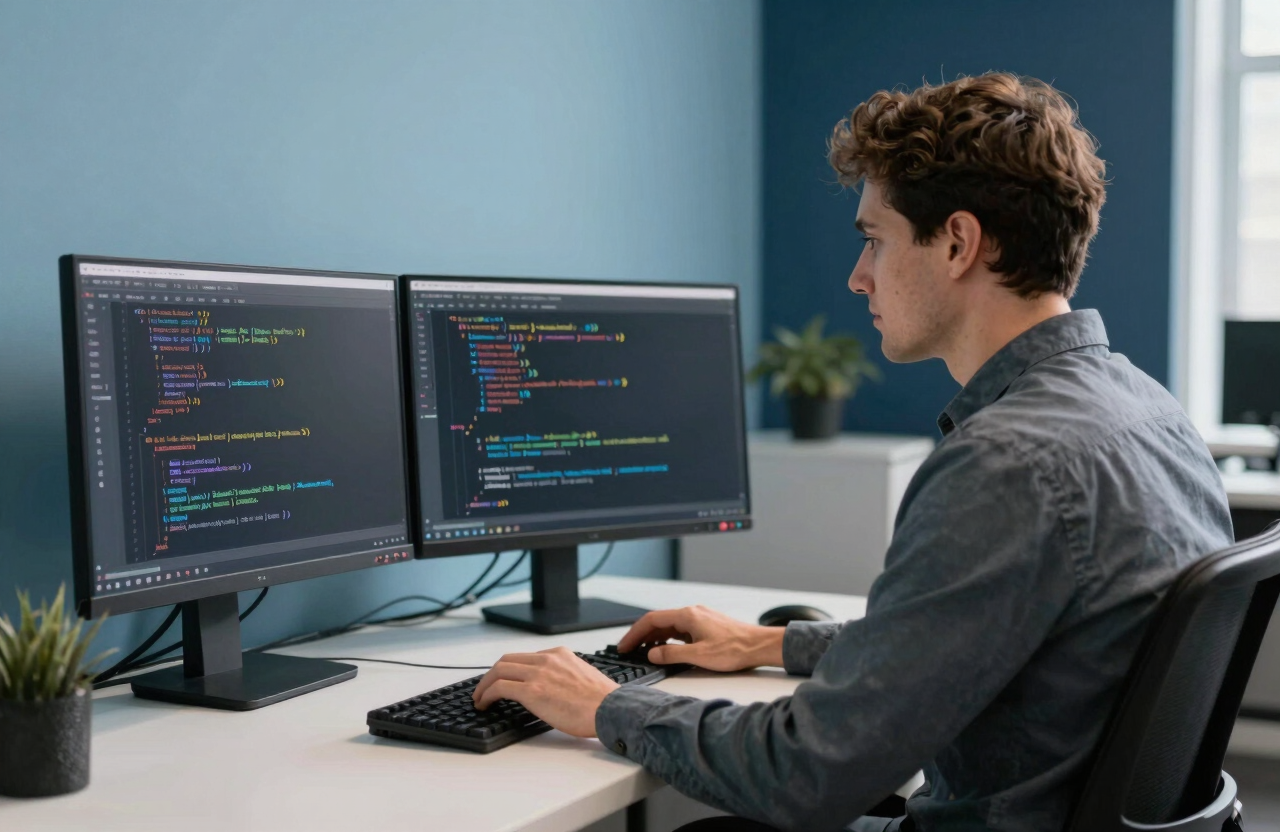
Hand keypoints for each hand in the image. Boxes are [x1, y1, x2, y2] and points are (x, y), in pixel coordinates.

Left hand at [472, 646, 616, 737]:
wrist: (610, 710)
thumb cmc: (602, 702)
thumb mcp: (581, 677)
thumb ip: (563, 676)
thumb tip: (550, 690)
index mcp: (559, 654)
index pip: (525, 658)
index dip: (509, 670)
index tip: (503, 681)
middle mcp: (547, 659)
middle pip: (507, 660)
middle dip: (492, 674)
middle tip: (485, 688)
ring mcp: (538, 673)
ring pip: (499, 670)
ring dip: (484, 684)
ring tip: (480, 698)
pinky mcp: (532, 690)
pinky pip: (500, 687)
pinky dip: (487, 694)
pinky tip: (484, 704)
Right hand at [617, 605, 785, 671]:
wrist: (759, 646)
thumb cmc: (735, 649)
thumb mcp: (699, 656)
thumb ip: (671, 655)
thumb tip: (652, 654)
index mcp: (687, 616)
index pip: (651, 620)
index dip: (634, 633)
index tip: (624, 645)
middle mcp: (692, 613)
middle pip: (658, 621)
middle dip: (641, 636)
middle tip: (628, 650)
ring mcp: (699, 618)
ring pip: (669, 626)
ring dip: (654, 638)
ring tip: (643, 652)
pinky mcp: (705, 626)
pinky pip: (680, 630)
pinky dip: (668, 639)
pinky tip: (666, 650)